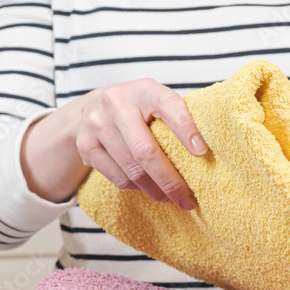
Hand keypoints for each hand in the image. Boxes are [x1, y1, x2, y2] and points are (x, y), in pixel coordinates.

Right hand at [74, 79, 207, 209]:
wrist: (90, 108)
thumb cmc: (136, 107)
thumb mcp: (154, 99)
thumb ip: (175, 117)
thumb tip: (204, 153)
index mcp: (143, 90)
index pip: (169, 106)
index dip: (186, 130)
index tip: (202, 153)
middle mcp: (117, 104)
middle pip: (146, 152)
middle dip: (170, 181)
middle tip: (188, 199)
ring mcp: (97, 125)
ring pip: (132, 171)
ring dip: (156, 190)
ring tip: (172, 199)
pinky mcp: (86, 146)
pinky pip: (118, 178)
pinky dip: (137, 188)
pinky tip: (149, 189)